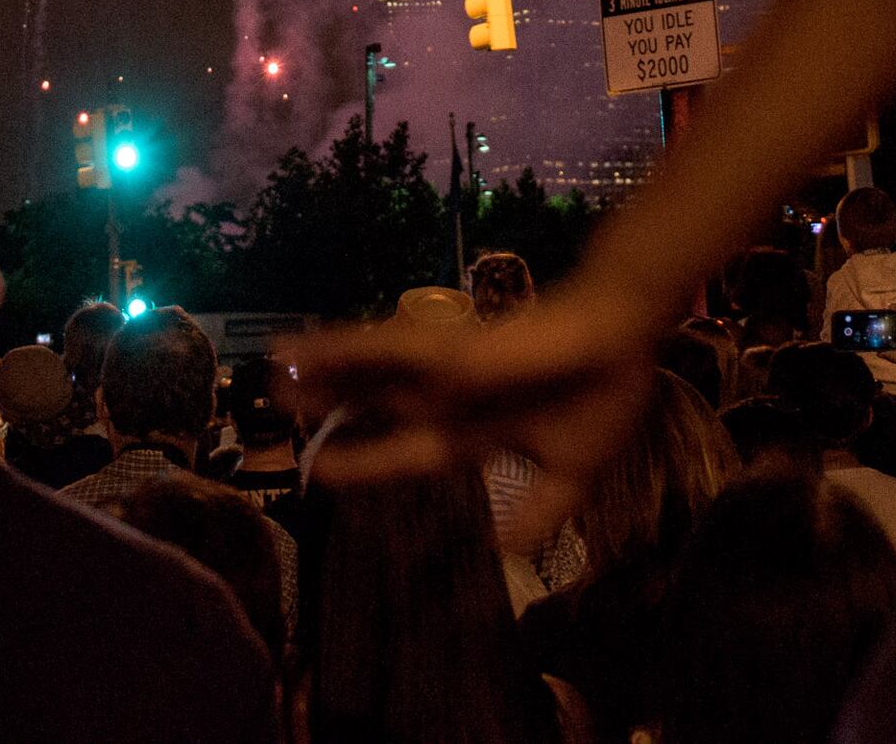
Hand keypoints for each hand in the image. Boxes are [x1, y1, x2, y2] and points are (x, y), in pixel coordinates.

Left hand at [284, 273, 661, 486]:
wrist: (624, 342)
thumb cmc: (600, 397)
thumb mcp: (572, 474)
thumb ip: (541, 513)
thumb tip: (507, 552)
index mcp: (473, 433)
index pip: (404, 452)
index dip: (363, 463)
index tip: (321, 471)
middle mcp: (448, 399)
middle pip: (373, 404)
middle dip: (328, 408)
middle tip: (277, 407)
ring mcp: (444, 371)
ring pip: (368, 373)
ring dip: (321, 371)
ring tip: (271, 368)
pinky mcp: (448, 348)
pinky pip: (385, 348)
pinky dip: (344, 347)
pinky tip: (306, 348)